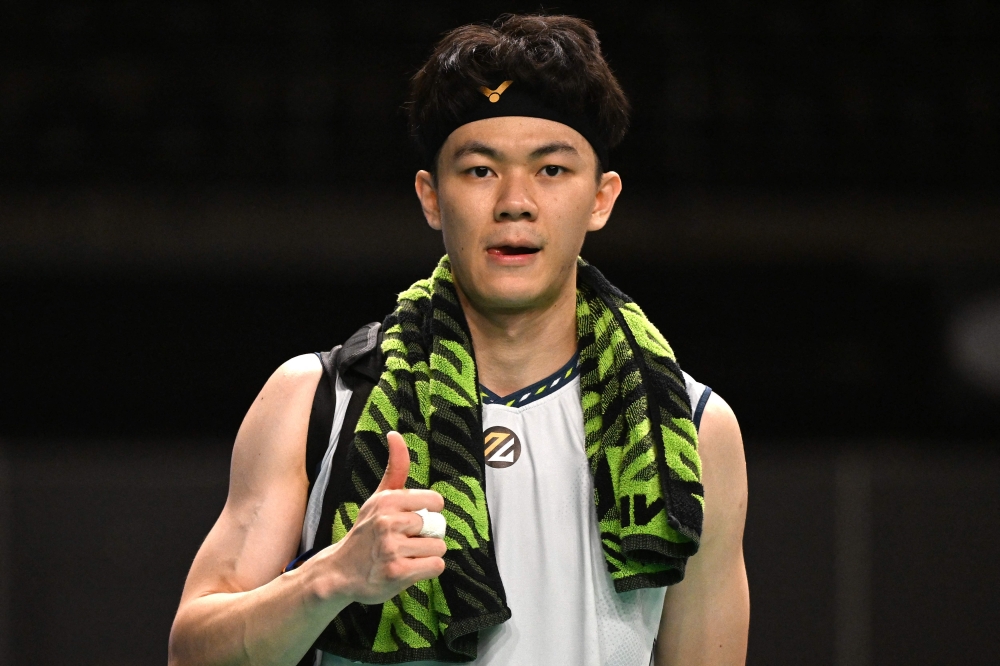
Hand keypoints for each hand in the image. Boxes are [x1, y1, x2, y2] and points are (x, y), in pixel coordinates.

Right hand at [317, 431, 446, 604]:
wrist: (340, 572)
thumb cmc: (366, 533)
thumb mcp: (378, 498)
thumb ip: (395, 468)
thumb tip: (395, 434)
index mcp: (387, 501)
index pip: (435, 501)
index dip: (430, 513)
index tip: (414, 521)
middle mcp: (388, 522)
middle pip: (437, 527)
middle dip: (427, 537)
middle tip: (404, 542)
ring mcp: (391, 548)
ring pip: (438, 548)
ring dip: (426, 555)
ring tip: (404, 556)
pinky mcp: (397, 573)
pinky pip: (436, 566)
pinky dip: (427, 570)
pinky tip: (408, 569)